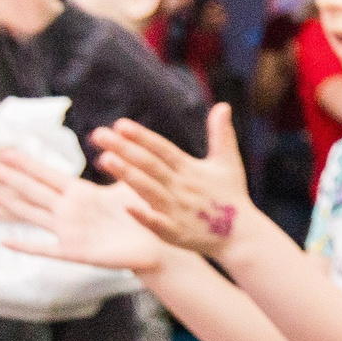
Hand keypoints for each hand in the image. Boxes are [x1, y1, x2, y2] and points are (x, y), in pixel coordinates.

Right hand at [0, 151, 166, 272]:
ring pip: (34, 215)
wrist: (153, 246)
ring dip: (11, 205)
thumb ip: (121, 166)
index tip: (5, 151)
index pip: (47, 174)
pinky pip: (46, 249)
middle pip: (33, 190)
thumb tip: (114, 143)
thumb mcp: (129, 187)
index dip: (26, 163)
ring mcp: (69, 231)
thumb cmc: (142, 216)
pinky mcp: (75, 252)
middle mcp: (69, 210)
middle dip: (10, 178)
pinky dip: (26, 246)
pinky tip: (4, 242)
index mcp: (80, 193)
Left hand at [89, 105, 256, 258]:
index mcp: (191, 170)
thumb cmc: (231, 196)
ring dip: (128, 175)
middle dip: (124, 149)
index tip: (120, 124)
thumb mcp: (229, 162)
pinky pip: (158, 224)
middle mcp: (182, 187)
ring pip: (150, 190)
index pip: (162, 149)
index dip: (142, 136)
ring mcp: (179, 211)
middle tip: (98, 134)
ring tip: (105, 159)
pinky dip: (144, 216)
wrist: (243, 235)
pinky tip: (126, 206)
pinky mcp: (178, 233)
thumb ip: (221, 134)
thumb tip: (223, 105)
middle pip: (150, 165)